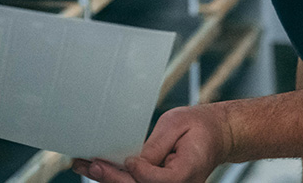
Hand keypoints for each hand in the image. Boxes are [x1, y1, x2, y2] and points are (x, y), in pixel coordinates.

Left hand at [72, 105, 232, 182]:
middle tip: (91, 164)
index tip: (129, 159)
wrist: (218, 134)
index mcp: (189, 171)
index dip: (142, 171)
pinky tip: (98, 167)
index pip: (159, 180)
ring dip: (109, 178)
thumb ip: (155, 146)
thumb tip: (131, 163)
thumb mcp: (177, 125)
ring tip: (84, 164)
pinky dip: (118, 176)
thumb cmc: (201, 126)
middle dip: (113, 178)